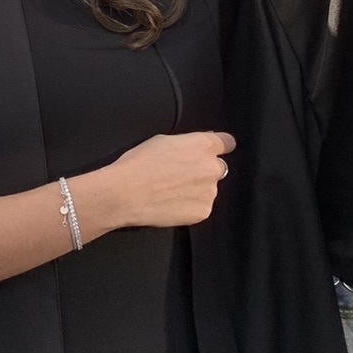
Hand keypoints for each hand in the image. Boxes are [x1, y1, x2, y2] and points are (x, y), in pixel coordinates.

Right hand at [97, 129, 235, 229]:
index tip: (217, 150)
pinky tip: (171, 203)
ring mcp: (210, 192)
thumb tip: (193, 150)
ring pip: (208, 189)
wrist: (125, 194)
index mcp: (202, 145)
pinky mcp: (203, 212)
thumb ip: (186, 144)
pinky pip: (201, 206)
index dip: (220, 146)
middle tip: (180, 175)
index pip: (227, 142)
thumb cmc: (138, 165)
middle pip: (217, 167)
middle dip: (204, 170)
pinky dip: (190, 206)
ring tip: (170, 191)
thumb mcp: (162, 141)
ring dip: (196, 189)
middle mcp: (212, 168)